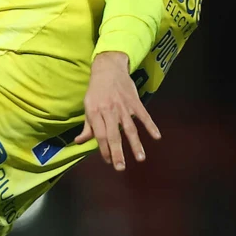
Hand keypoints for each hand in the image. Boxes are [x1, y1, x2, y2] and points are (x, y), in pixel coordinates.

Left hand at [75, 51, 160, 170]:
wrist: (108, 68)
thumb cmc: (96, 90)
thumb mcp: (88, 106)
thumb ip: (87, 126)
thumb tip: (79, 142)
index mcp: (95, 112)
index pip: (100, 135)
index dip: (103, 149)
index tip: (108, 161)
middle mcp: (109, 111)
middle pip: (113, 135)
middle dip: (117, 152)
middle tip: (121, 167)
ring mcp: (123, 106)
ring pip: (130, 128)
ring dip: (135, 144)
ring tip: (140, 158)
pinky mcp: (135, 101)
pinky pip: (143, 115)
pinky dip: (150, 126)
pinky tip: (156, 136)